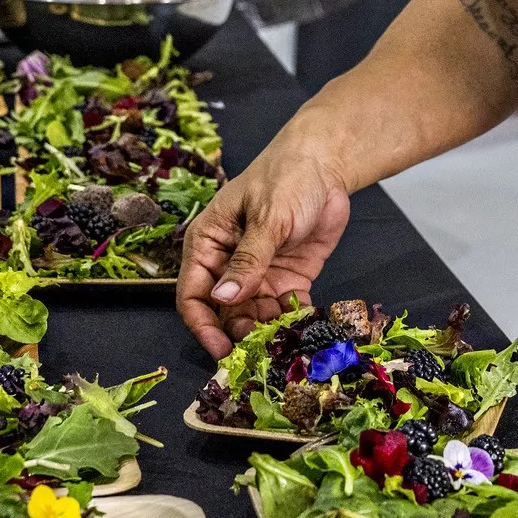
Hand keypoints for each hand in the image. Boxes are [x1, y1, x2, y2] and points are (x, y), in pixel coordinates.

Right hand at [176, 139, 351, 358]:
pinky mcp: (288, 278)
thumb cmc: (285, 178)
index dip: (203, 326)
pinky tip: (304, 328)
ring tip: (285, 341)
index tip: (221, 350)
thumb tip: (222, 299)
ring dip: (267, 331)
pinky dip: (291, 322)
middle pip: (223, 313)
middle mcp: (228, 264)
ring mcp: (259, 274)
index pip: (193, 295)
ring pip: (254, 316)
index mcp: (208, 244)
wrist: (325, 165)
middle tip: (260, 352)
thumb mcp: (266, 218)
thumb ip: (248, 260)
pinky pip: (284, 310)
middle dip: (238, 334)